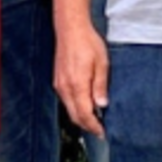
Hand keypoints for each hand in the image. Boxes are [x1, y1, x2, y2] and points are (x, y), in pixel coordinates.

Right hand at [54, 19, 110, 136]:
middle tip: (100, 131)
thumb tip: (102, 104)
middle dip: (87, 126)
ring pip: (69, 109)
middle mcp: (65, 87)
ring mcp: (59, 84)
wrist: (70, 29)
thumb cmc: (87, 42)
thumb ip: (100, 86)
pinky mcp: (58, 80)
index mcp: (77, 85)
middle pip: (75, 116)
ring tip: (95, 120)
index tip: (103, 133)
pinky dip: (75, 107)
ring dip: (81, 117)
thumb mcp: (102, 63)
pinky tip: (86, 104)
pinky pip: (66, 100)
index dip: (94, 126)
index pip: (84, 114)